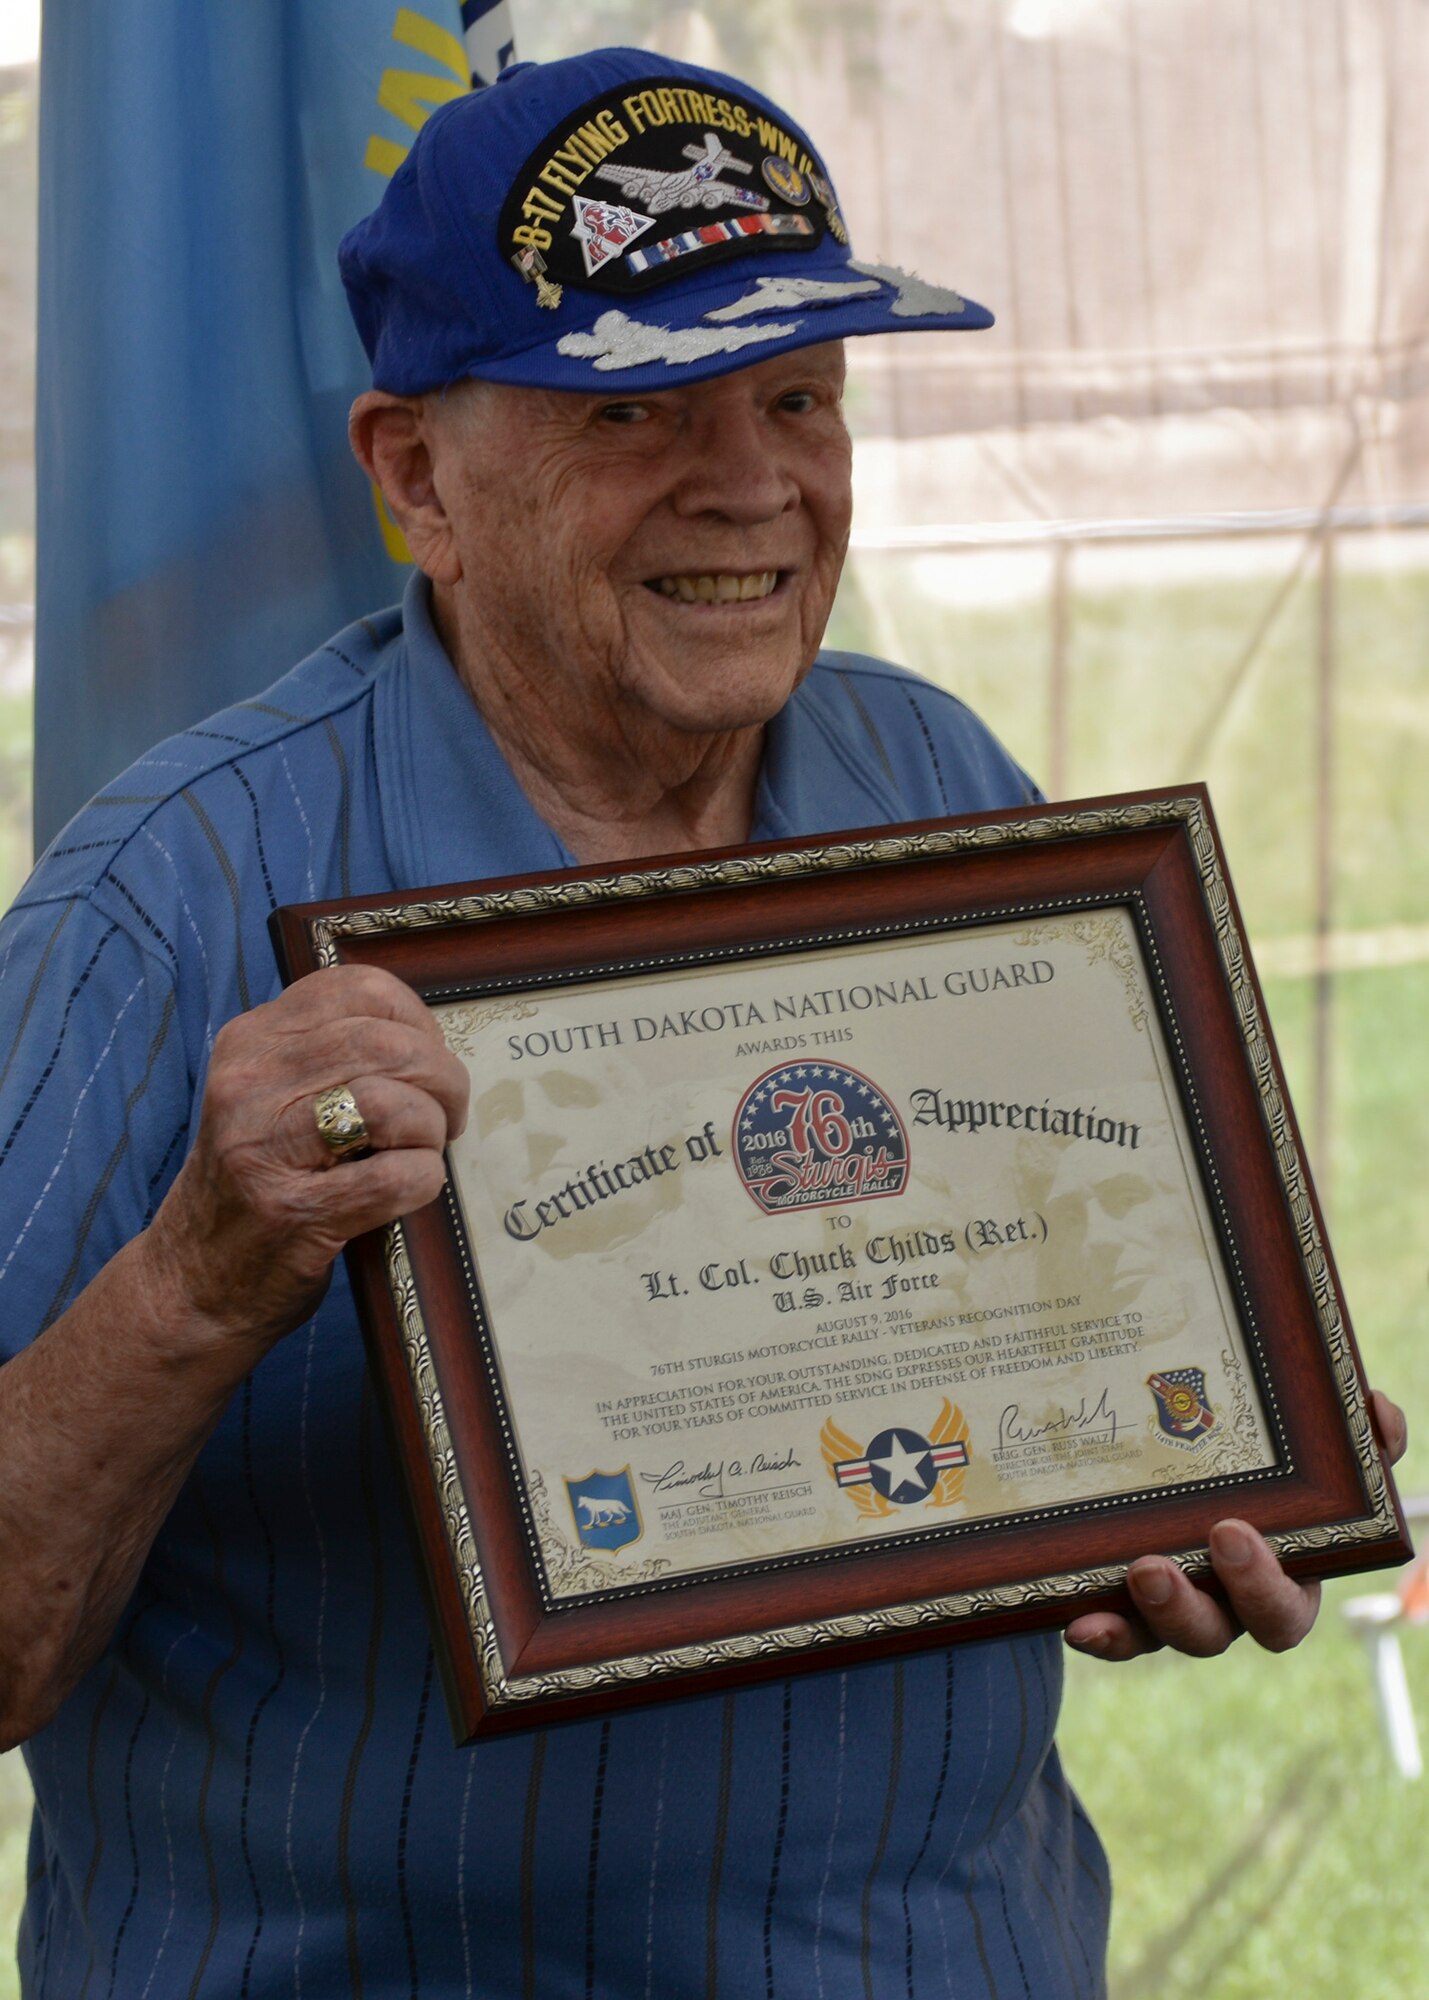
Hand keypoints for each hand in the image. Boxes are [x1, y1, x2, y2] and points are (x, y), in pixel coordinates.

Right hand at [144, 965, 469, 1355]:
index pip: (359, 989)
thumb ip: (328, 1056)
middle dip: (442, 1078)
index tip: (428, 1058)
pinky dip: (423, 1182)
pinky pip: (396, 1176)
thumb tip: (427, 1038)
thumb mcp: (269, 1098)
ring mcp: (264, 1148)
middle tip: (446, 1115)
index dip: (417, 1021)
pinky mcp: (292, 1212)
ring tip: (422, 1152)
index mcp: (250, 1042)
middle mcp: (249, 1084)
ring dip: (431, 1130)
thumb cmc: (253, 1185)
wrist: (190, 1283)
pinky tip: (408, 1192)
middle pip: (387, 1043)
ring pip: (393, 1102)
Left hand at [1065, 1388, 1408, 1661]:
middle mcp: (1224, 1603)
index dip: (1261, 1586)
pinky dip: (1101, 1630)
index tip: (1229, 1532)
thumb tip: (1376, 1411)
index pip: (1282, 1607)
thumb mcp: (1312, 1446)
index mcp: (1279, 1578)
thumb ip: (1358, 1435)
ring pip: (1163, 1634)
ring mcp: (1174, 1603)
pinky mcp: (1126, 1600)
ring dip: (1150, 1613)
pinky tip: (1074, 1623)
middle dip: (1191, 1605)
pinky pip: (1116, 1629)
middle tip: (1157, 1563)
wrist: (1192, 1453)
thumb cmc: (1273, 1460)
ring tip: (1135, 1571)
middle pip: (1216, 1633)